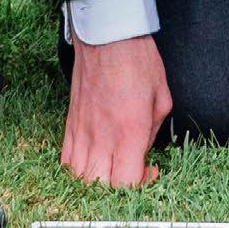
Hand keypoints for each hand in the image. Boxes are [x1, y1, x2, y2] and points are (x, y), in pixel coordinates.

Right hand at [63, 35, 170, 187]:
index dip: (141, 186)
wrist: (106, 37)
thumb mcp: (162, 99)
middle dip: (118, 189)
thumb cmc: (138, 62)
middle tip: (132, 170)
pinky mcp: (70, 125)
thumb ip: (153, 133)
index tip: (150, 169)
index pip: (127, 184)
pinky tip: (93, 161)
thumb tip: (143, 151)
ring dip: (97, 182)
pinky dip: (78, 170)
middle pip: (100, 188)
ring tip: (112, 168)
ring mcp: (82, 133)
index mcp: (129, 133)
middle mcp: (102, 138)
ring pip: (80, 178)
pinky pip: (66, 161)